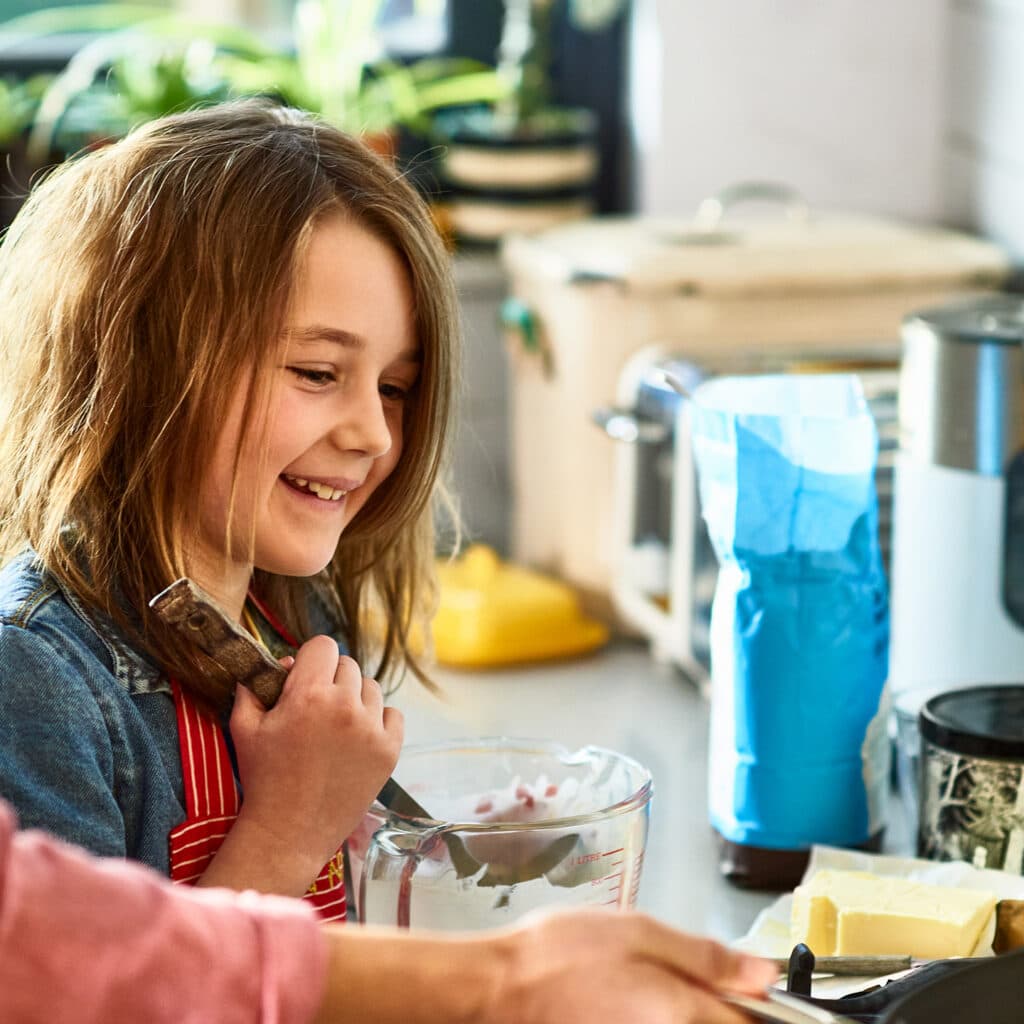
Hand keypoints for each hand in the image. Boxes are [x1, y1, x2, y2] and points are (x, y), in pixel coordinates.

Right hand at [219, 635, 402, 892]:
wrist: (290, 833)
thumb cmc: (264, 780)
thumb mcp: (244, 729)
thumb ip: (254, 687)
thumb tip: (277, 664)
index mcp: (309, 694)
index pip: (324, 646)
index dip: (311, 658)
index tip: (304, 677)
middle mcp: (346, 706)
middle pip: (348, 665)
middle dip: (330, 679)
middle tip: (316, 707)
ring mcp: (372, 729)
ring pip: (371, 688)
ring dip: (355, 698)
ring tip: (335, 725)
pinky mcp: (390, 750)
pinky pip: (392, 714)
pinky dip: (378, 720)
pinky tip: (357, 738)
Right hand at [482, 908, 777, 1023]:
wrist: (502, 989)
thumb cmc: (561, 954)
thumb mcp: (638, 931)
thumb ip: (705, 954)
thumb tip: (760, 972)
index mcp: (682, 1011)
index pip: (752, 1021)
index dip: (758, 1001)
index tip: (750, 983)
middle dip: (716, 1003)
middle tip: (689, 974)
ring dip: (683, 1009)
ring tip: (649, 982)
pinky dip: (655, 1014)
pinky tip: (629, 998)